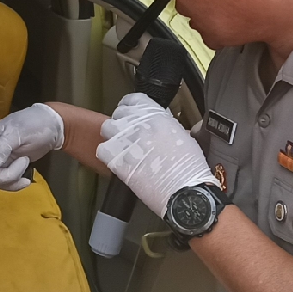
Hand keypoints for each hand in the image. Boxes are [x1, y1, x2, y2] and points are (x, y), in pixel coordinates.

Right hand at [0, 103, 64, 207]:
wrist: (53, 125)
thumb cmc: (36, 124)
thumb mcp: (20, 132)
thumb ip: (3, 147)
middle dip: (8, 176)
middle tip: (24, 163)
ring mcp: (1, 160)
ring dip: (14, 178)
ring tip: (27, 163)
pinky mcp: (10, 167)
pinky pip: (8, 182)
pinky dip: (17, 184)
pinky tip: (27, 180)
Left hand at [95, 94, 212, 218]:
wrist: (185, 191)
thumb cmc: (190, 168)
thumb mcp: (185, 138)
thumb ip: (170, 126)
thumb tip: (168, 125)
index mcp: (157, 116)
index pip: (134, 100)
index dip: (130, 107)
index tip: (130, 114)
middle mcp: (139, 125)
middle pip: (118, 114)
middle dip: (121, 123)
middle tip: (127, 135)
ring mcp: (127, 142)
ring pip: (106, 129)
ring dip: (113, 137)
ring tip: (120, 147)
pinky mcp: (118, 161)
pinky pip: (102, 151)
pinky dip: (107, 155)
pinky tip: (116, 161)